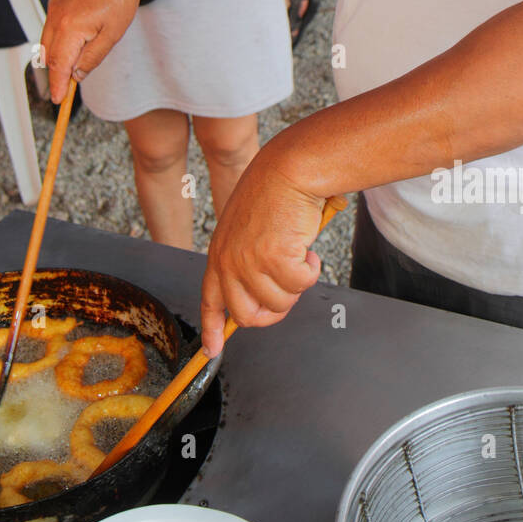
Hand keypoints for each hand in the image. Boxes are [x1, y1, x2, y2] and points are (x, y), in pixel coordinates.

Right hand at [41, 0, 150, 101]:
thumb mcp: (112, 35)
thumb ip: (92, 58)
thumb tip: (77, 75)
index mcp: (70, 27)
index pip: (58, 65)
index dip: (58, 85)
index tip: (59, 100)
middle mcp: (56, 15)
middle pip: (49, 54)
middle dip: (57, 72)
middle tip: (66, 88)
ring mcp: (54, 4)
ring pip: (47, 39)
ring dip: (57, 54)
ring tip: (74, 63)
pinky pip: (51, 23)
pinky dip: (58, 36)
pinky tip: (74, 39)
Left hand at [200, 151, 327, 357]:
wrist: (288, 169)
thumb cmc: (273, 193)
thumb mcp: (247, 229)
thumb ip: (246, 260)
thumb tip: (261, 295)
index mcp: (219, 253)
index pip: (210, 300)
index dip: (211, 329)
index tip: (211, 351)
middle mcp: (228, 261)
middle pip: (246, 316)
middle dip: (274, 312)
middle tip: (289, 287)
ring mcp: (248, 262)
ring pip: (279, 303)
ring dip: (297, 283)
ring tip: (299, 253)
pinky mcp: (272, 259)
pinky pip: (300, 285)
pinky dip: (311, 269)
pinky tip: (308, 246)